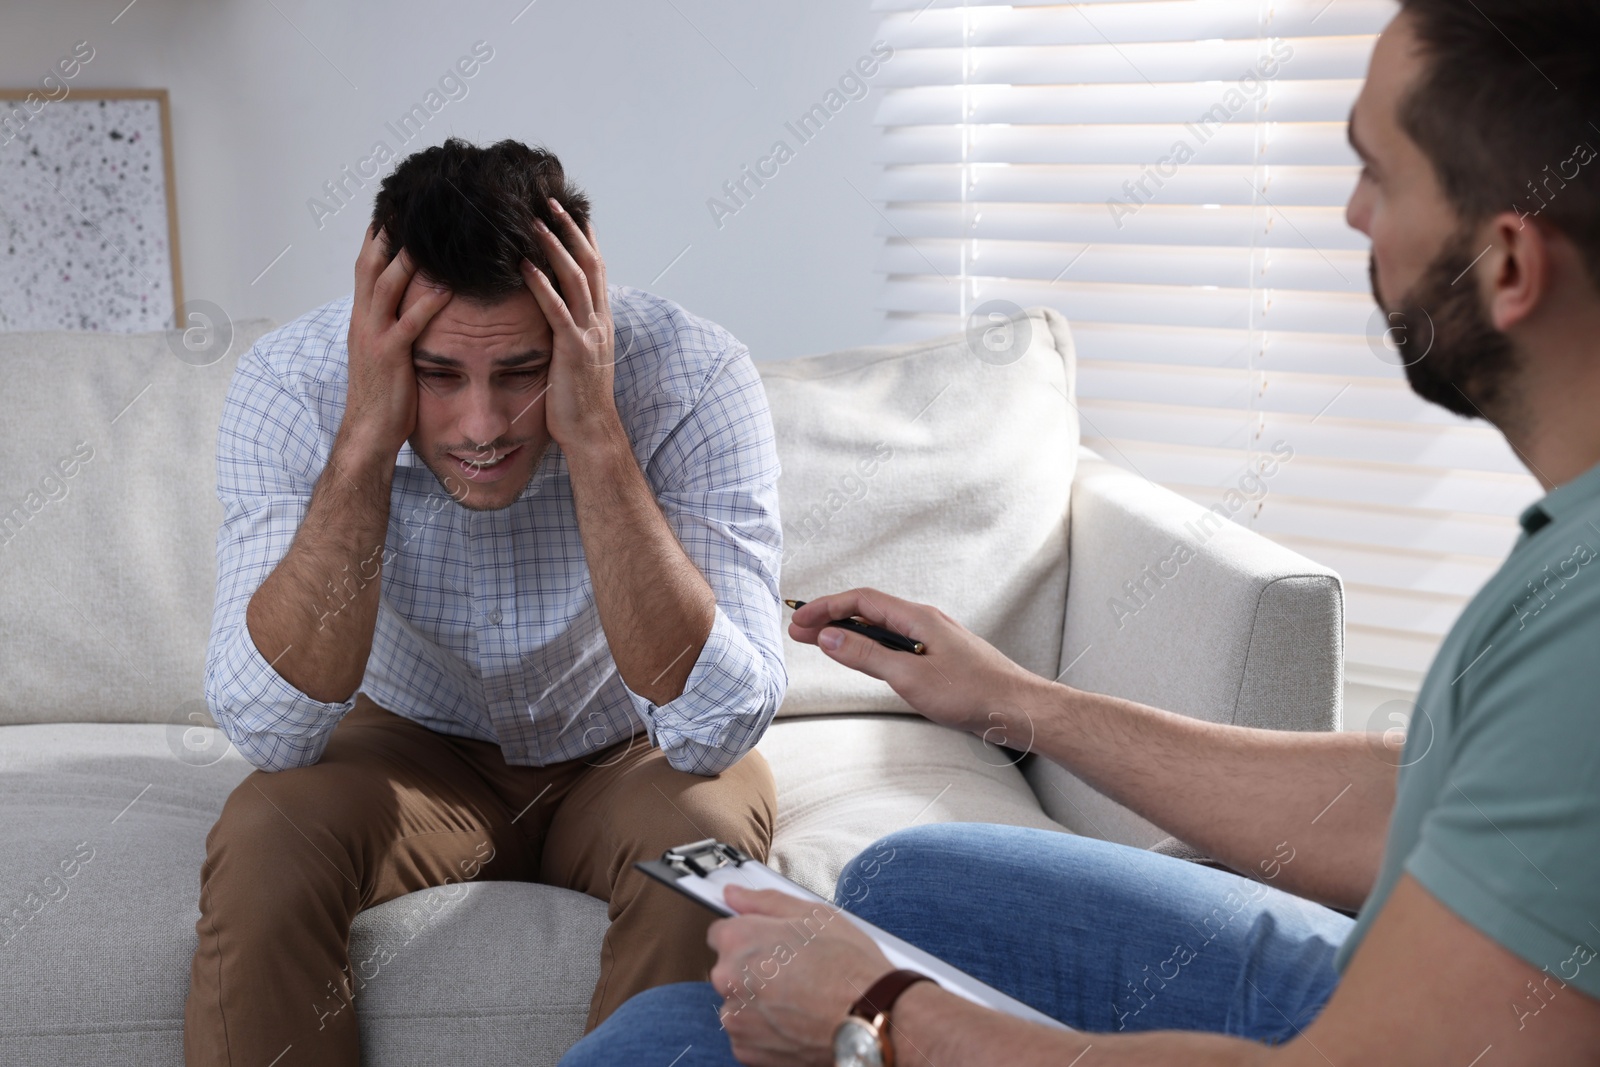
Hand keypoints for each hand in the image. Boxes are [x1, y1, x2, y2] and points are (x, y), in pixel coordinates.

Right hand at [341, 225, 451, 462]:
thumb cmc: (383, 396)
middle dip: (385, 234)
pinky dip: (427, 303)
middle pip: (370, 266)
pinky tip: (446, 287)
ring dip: (405, 258)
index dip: (376, 238)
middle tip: (406, 206)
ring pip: (386, 286)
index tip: (392, 211)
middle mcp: (363, 321)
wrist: (367, 433)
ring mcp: (374, 337)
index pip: (366, 268)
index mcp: (362, 319)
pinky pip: (409, 324)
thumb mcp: (383, 353)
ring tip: (427, 234)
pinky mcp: (390, 356)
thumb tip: (408, 307)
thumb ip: (392, 326)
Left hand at [520, 199, 622, 453]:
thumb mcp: (577, 356)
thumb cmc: (578, 400)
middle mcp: (599, 321)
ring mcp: (589, 333)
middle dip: (570, 229)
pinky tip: (524, 265)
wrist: (592, 432)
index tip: (569, 209)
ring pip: (575, 278)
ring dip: (555, 246)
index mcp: (600, 320)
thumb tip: (555, 312)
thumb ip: (571, 330)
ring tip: (535, 220)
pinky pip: (557, 309)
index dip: (584, 237)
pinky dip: (540, 284)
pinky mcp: (573, 350)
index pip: (595, 268)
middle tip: (551, 200)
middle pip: (589, 262)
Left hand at [709, 885, 895, 1066]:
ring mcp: (735, 1018)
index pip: (721, 932)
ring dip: (758, 1000)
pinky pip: (748, 1033)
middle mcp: (728, 979)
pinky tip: (796, 1020)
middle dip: (754, 968)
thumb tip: (734, 894)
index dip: (750, 935)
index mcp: (739, 939)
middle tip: (794, 970)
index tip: (771, 944)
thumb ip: (764, 901)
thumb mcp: (813, 915)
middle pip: (729, 968)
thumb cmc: (848, 966)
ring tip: (799, 998)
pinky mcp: (745, 1050)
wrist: (871, 1019)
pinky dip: (766, 1029)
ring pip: (739, 1002)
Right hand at [789, 588, 1046, 738]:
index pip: (860, 601)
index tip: (798, 621)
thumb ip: (867, 655)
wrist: (1018, 709)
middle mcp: (924, 621)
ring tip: (820, 643)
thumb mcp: (909, 676)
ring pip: (881, 628)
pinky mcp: (940, 657)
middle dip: (831, 619)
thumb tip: (829, 637)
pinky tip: (862, 658)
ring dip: (848, 633)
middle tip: (798, 632)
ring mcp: (933, 638)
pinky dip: (869, 646)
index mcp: (917, 618)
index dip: (826, 608)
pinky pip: (895, 643)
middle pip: (868, 611)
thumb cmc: (972, 694)